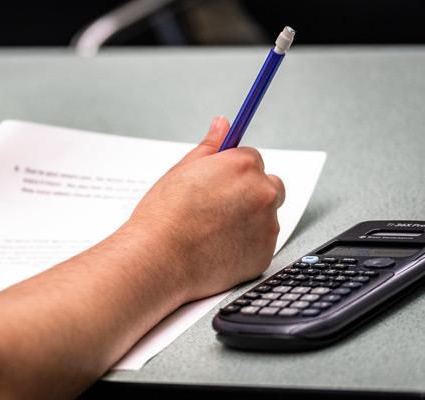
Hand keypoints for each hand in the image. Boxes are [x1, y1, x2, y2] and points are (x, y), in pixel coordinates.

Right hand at [129, 116, 284, 300]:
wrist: (159, 259)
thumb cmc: (164, 217)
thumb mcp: (182, 170)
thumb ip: (209, 146)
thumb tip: (222, 125)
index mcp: (243, 166)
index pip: (251, 159)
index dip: (231, 171)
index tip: (220, 182)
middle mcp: (263, 193)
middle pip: (267, 185)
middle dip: (248, 193)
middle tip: (216, 207)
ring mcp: (267, 226)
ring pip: (265, 217)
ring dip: (248, 220)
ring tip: (212, 231)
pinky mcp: (264, 255)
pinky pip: (260, 244)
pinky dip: (245, 246)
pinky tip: (217, 248)